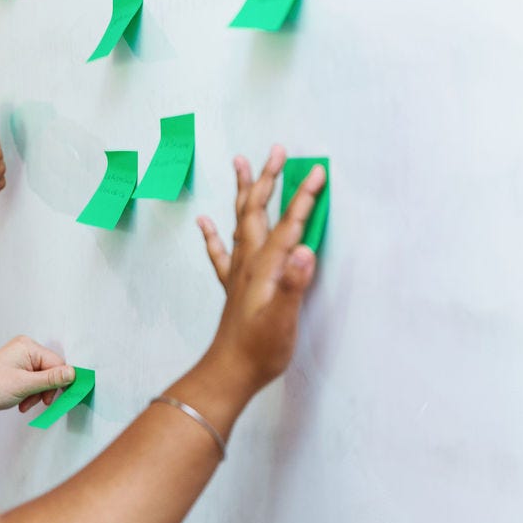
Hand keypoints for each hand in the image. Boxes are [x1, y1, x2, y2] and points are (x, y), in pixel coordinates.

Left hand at [0, 336, 75, 413]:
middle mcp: (26, 348)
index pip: (57, 363)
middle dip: (44, 390)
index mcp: (28, 346)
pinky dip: (30, 393)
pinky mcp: (17, 367)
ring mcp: (21, 357)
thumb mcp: (25, 385)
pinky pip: (33, 380)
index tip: (55, 399)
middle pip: (51, 370)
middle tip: (37, 403)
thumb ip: (51, 379)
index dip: (59, 382)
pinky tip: (21, 402)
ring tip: (24, 404)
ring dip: (37, 394)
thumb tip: (73, 373)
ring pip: (42, 378)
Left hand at [199, 146, 326, 392]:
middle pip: (258, 210)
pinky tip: (205, 223)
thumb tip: (306, 252)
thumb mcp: (283, 319)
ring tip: (240, 164)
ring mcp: (238, 272)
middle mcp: (249, 262)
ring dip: (245, 191)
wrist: (229, 372)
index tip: (318, 171)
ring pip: (240, 220)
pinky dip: (214, 233)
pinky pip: (222, 250)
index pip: (289, 224)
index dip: (304, 197)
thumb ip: (293, 285)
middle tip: (276, 150)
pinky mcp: (233, 286)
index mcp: (265, 266)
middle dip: (268, 178)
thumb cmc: (260, 349)